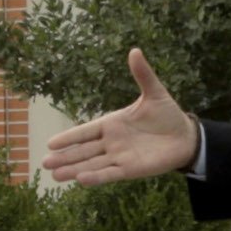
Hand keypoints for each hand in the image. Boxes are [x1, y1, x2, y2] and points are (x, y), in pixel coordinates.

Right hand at [46, 47, 198, 187]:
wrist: (185, 136)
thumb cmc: (167, 114)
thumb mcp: (154, 92)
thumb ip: (143, 74)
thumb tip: (135, 51)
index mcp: (112, 123)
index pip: (85, 131)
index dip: (69, 137)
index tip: (51, 143)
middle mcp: (111, 142)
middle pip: (83, 150)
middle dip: (65, 156)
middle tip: (45, 162)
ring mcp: (120, 157)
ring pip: (92, 164)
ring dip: (74, 170)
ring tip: (55, 176)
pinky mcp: (131, 169)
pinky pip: (110, 174)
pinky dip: (97, 177)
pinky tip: (81, 180)